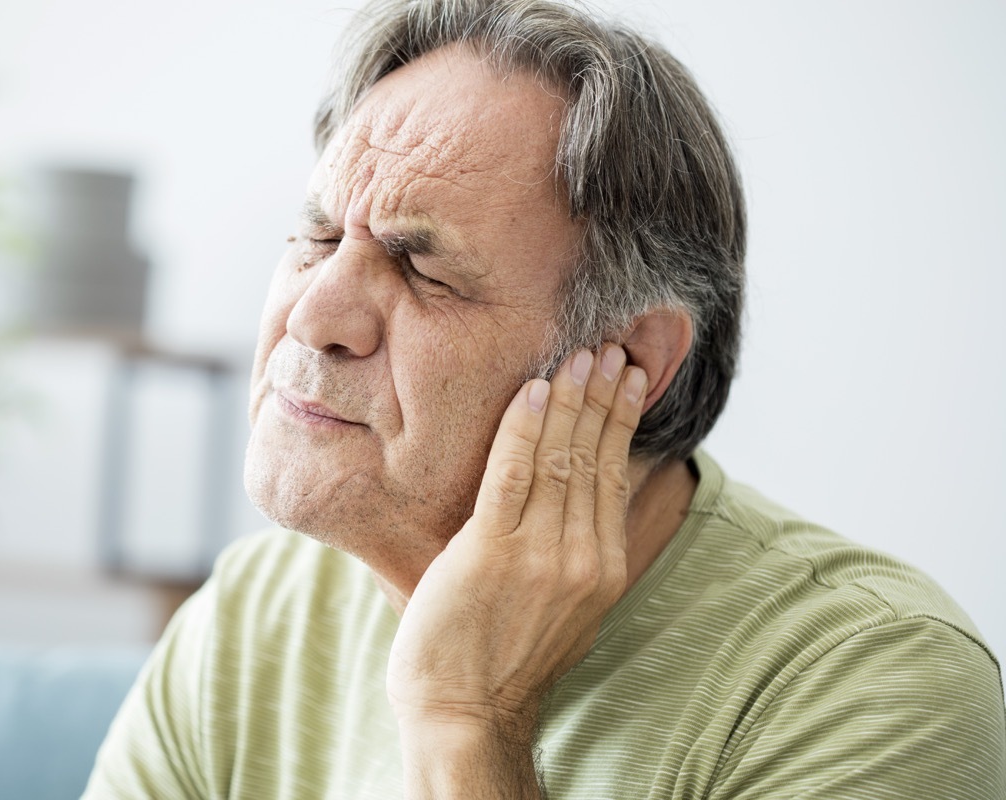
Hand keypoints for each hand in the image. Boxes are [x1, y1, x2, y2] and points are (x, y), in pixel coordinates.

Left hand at [387, 345, 646, 746]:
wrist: (465, 712)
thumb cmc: (503, 658)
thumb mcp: (565, 608)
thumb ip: (579, 553)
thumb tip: (586, 500)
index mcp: (603, 568)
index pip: (614, 474)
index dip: (619, 420)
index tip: (626, 378)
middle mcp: (582, 557)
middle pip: (595, 457)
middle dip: (603, 396)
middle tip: (609, 348)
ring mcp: (540, 554)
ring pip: (561, 458)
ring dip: (571, 400)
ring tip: (580, 356)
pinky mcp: (493, 552)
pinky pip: (513, 476)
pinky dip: (525, 430)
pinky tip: (533, 392)